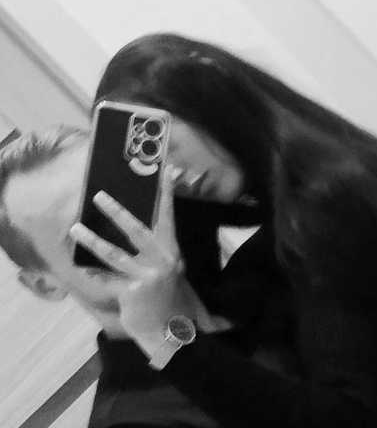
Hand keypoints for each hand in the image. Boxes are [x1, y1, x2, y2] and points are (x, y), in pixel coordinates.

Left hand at [70, 166, 227, 355]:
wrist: (175, 331)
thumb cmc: (169, 298)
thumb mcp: (172, 272)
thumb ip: (159, 252)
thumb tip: (144, 231)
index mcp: (172, 253)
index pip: (168, 218)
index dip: (166, 195)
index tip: (166, 171)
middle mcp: (161, 261)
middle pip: (136, 229)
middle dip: (116, 211)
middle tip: (98, 196)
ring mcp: (146, 277)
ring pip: (114, 253)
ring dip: (92, 239)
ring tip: (75, 227)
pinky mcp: (131, 294)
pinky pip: (106, 279)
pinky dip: (91, 273)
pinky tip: (77, 265)